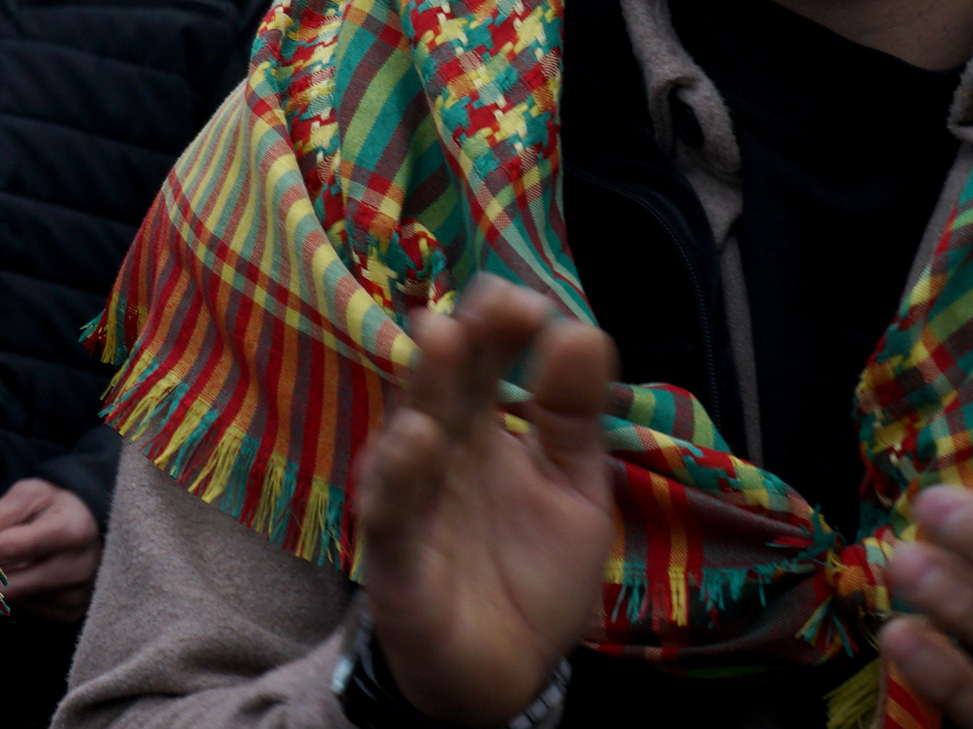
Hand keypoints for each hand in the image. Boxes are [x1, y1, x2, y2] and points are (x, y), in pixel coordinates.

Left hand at [0, 476, 103, 617]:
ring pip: (14, 600)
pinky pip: (26, 610)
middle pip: (9, 585)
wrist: (92, 528)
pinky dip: (13, 596)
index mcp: (69, 531)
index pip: (10, 549)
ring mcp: (75, 596)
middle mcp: (77, 569)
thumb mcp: (27, 495)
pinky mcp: (70, 613)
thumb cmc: (54, 507)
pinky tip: (17, 578)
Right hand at [356, 280, 616, 727]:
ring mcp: (410, 497)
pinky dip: (398, 475)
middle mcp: (436, 448)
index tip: (531, 300)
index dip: (499, 325)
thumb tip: (582, 328)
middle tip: (494, 301)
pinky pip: (389, 510)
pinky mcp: (393, 554)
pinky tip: (415, 438)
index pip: (481, 357)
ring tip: (440, 337)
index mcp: (477, 424)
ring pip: (408, 431)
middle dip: (463, 336)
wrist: (504, 672)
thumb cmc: (530, 570)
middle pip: (442, 381)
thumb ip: (572, 416)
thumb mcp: (572, 489)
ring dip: (421, 384)